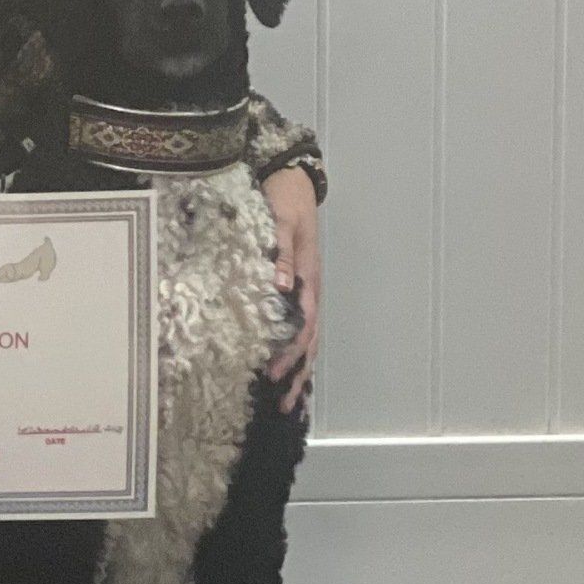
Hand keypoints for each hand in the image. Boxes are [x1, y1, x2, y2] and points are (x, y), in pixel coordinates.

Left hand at [261, 165, 320, 415]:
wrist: (291, 178)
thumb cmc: (284, 197)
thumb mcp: (280, 219)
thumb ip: (278, 251)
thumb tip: (280, 286)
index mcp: (307, 277)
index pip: (302, 325)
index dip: (289, 353)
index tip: (273, 376)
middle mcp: (310, 288)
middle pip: (309, 341)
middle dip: (297, 373)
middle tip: (283, 405)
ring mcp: (305, 289)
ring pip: (307, 338)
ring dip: (299, 369)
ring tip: (288, 400)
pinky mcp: (296, 285)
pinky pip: (300, 325)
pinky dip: (296, 351)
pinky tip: (286, 368)